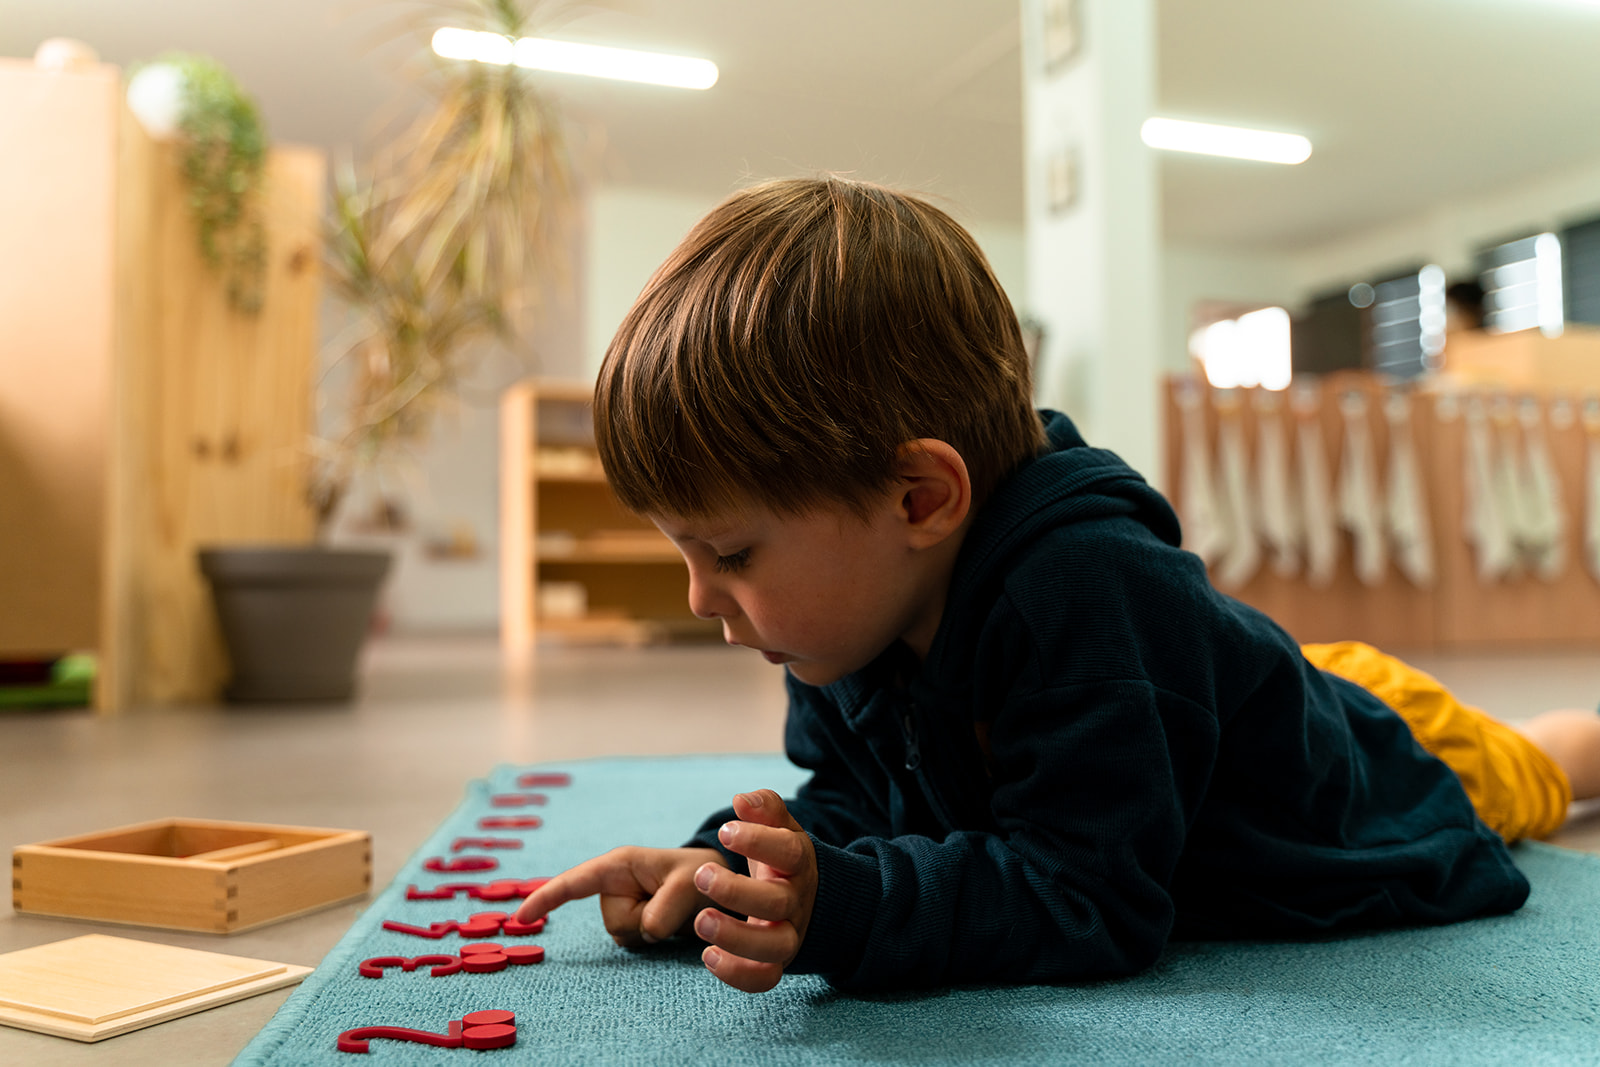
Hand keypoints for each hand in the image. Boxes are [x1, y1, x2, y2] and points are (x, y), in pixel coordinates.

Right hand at [514, 846, 724, 946]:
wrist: (719, 883)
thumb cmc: (705, 873)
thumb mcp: (693, 883)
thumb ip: (668, 906)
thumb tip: (646, 931)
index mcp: (620, 865)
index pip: (574, 883)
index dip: (546, 898)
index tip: (520, 917)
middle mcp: (615, 885)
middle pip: (614, 922)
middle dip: (646, 922)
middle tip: (677, 902)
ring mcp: (622, 906)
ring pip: (624, 936)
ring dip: (653, 930)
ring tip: (675, 908)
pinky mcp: (631, 923)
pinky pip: (634, 943)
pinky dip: (655, 937)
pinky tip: (670, 920)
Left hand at [691, 790, 817, 993]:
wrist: (809, 898)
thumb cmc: (782, 858)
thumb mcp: (780, 828)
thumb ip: (765, 808)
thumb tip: (742, 799)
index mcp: (798, 863)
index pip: (788, 852)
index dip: (759, 841)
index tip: (725, 832)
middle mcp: (796, 901)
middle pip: (777, 902)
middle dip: (736, 891)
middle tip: (701, 874)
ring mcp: (789, 934)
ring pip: (775, 946)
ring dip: (735, 936)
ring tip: (700, 921)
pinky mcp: (777, 962)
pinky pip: (765, 979)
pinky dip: (738, 974)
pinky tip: (708, 956)